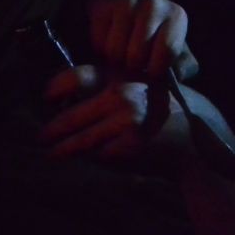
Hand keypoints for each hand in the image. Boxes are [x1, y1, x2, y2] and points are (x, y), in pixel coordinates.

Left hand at [41, 65, 171, 159]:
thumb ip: (101, 87)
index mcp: (118, 76)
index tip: (47, 98)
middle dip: (51, 131)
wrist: (193, 136)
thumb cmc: (153, 108)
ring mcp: (126, 122)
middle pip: (70, 117)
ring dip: (62, 149)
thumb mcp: (132, 85)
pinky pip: (100, 155)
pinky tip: (91, 158)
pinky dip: (92, 157)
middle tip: (41, 138)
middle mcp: (121, 96)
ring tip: (52, 153)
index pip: (76, 77)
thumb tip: (58, 101)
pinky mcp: (131, 146)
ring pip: (81, 141)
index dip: (55, 88)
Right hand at [88, 0, 195, 78]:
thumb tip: (175, 78)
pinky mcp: (102, 3)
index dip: (156, 69)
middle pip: (137, 53)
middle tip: (131, 64)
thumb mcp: (173, 44)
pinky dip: (100, 48)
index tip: (149, 73)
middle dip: (132, 67)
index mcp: (175, 16)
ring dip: (114, 59)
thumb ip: (181, 64)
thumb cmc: (152, 29)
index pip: (167, 50)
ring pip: (115, 50)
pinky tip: (107, 41)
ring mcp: (126, 2)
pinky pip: (98, 40)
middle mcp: (153, 5)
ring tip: (119, 54)